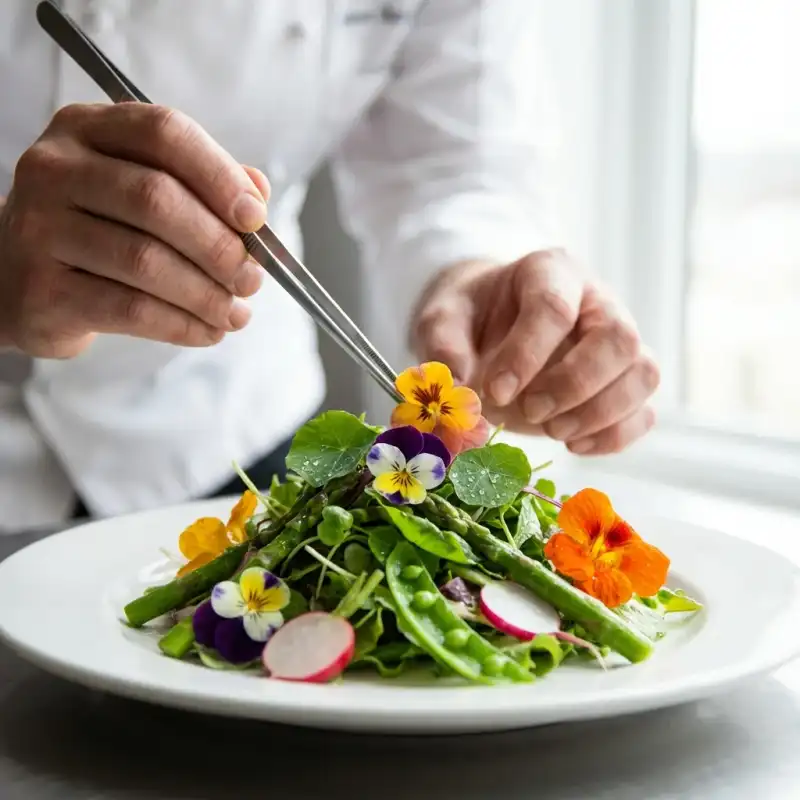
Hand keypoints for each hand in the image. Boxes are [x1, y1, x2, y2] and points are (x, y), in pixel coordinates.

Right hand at [0, 103, 270, 357]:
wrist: (15, 277)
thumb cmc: (96, 228)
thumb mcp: (140, 186)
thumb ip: (201, 182)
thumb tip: (258, 191)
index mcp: (87, 130)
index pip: (164, 133)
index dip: (220, 176)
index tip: (256, 218)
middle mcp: (54, 170)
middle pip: (157, 199)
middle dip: (219, 246)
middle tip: (252, 279)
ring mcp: (39, 229)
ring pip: (145, 260)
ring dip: (206, 294)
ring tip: (236, 312)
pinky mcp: (41, 289)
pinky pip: (129, 310)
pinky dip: (182, 325)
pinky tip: (208, 331)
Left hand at [410, 249, 659, 454]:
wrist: (489, 331)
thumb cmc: (469, 320)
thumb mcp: (442, 321)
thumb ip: (443, 346)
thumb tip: (458, 384)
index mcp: (549, 272)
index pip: (554, 307)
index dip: (527, 353)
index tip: (494, 391)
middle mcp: (597, 301)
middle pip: (619, 338)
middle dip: (574, 384)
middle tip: (531, 411)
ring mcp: (618, 342)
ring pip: (643, 373)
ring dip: (600, 413)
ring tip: (552, 430)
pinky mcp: (624, 382)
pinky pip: (645, 412)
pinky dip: (614, 436)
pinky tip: (573, 443)